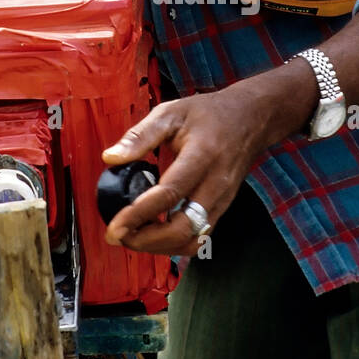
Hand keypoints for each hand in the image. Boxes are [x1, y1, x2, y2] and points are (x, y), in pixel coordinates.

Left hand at [101, 82, 288, 255]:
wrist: (249, 120)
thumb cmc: (209, 114)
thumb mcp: (171, 112)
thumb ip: (140, 136)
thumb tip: (110, 158)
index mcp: (202, 156)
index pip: (169, 194)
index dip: (139, 214)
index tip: (114, 226)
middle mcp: (216, 184)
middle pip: (183, 228)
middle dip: (146, 240)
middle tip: (118, 235)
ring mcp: (222, 201)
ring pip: (191, 241)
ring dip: (158, 246)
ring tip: (132, 236)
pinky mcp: (221, 210)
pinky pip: (198, 239)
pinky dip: (173, 244)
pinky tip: (153, 233)